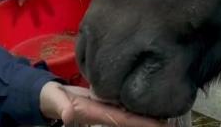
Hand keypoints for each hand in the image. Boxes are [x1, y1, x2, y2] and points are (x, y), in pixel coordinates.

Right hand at [39, 82, 163, 126]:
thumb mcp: (55, 100)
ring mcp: (105, 106)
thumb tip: (69, 116)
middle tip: (172, 121)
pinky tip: (149, 99)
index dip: (142, 123)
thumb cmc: (52, 98)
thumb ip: (62, 107)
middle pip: (132, 118)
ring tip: (167, 112)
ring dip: (146, 114)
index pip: (123, 120)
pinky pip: (123, 103)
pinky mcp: (105, 99)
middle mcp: (104, 112)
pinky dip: (136, 103)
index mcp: (95, 113)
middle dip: (150, 121)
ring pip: (130, 111)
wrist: (49, 96)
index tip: (161, 125)